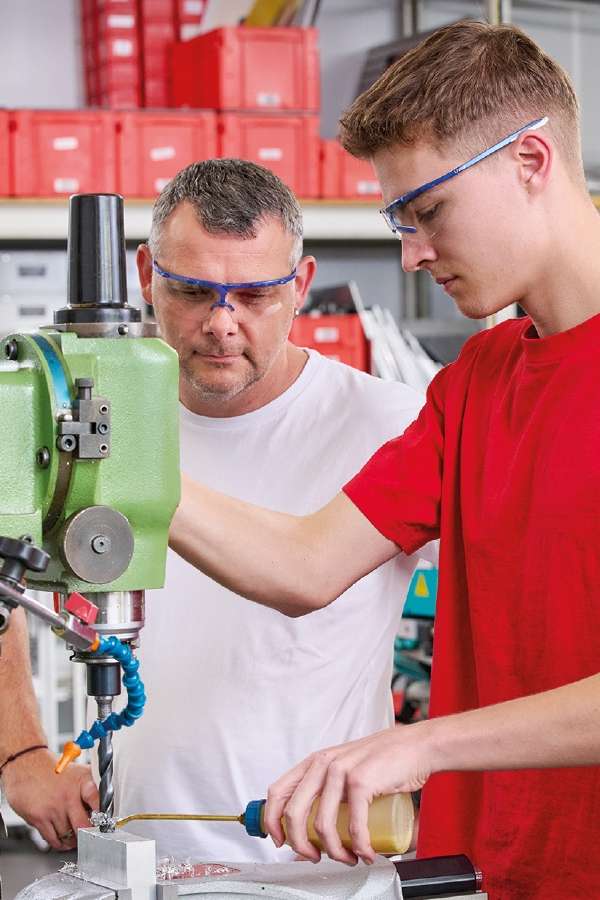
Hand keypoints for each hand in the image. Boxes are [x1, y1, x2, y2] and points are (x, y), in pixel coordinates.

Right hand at [1, 748, 98, 848]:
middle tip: (90, 838)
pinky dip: (60, 844)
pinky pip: (53, 839)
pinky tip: (63, 841)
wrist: (26, 764)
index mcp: (82, 781)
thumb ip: (92, 786)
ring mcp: (53, 808)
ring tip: (76, 838)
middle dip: (88, 835)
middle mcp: (68, 795)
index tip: (106, 825)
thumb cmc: (54, 770)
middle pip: (83, 826)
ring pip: (68, 836)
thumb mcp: (78, 771)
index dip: (104, 815)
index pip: (98, 800)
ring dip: (74, 841)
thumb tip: (106, 803)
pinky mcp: (39, 818)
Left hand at [264, 722, 435, 865]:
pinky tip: (365, 853)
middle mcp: (324, 763)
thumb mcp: (345, 769)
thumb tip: (315, 831)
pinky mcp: (362, 782)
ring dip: (334, 852)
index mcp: (315, 762)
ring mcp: (341, 771)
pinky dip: (359, 847)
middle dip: (299, 845)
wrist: (416, 746)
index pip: (278, 792)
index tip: (279, 841)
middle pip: (293, 813)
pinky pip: (354, 825)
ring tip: (348, 857)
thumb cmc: (383, 761)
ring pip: (322, 825)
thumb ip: (330, 789)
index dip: (272, 821)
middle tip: (313, 857)